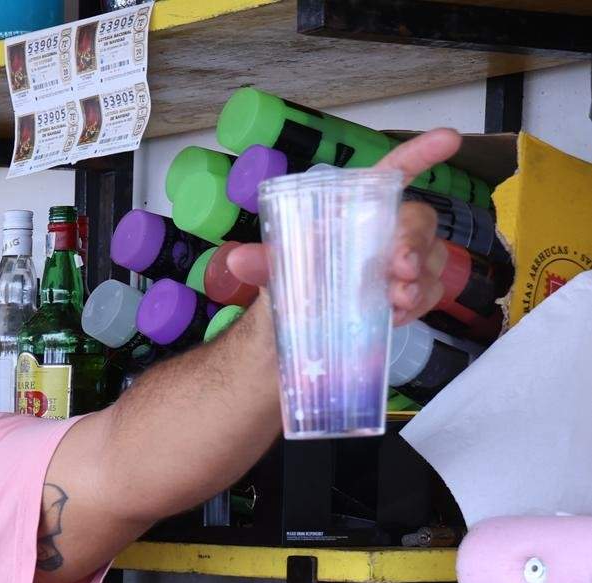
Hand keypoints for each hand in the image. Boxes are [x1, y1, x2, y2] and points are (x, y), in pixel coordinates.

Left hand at [225, 127, 457, 325]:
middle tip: (399, 267)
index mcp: (354, 212)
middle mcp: (384, 232)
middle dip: (414, 241)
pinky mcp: (409, 296)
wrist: (290, 338)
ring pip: (430, 259)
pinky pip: (429, 293)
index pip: (391, 176)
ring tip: (396, 298)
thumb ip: (264, 261)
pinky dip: (417, 304)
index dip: (419, 155)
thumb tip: (238, 259)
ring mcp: (401, 264)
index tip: (447, 139)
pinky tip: (395, 316)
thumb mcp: (275, 272)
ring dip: (418, 278)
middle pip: (418, 221)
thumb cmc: (289, 289)